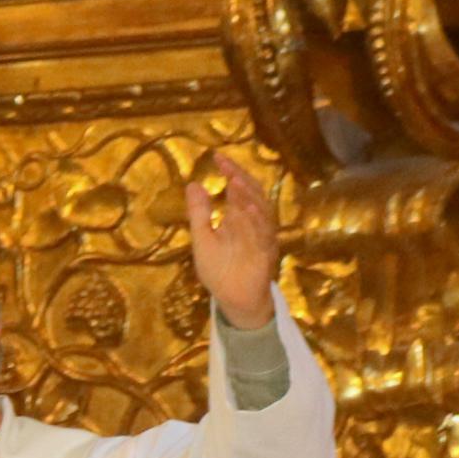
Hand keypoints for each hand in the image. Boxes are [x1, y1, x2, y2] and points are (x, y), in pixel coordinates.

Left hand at [185, 149, 279, 327]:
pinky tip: (246, 210)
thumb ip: (199, 214)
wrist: (234, 300)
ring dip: (248, 198)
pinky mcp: (265, 255)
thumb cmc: (220, 270)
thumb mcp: (202, 239)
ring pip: (261, 213)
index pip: (239, 188)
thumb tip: (193, 184)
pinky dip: (256, 223)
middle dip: (241, 179)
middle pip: (253, 195)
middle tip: (226, 166)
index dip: (231, 171)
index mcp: (240, 217)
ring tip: (235, 182)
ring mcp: (262, 238)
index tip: (217, 157)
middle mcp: (255, 224)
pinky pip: (262, 236)